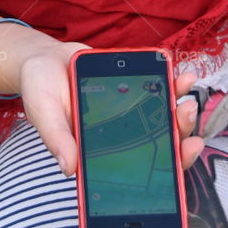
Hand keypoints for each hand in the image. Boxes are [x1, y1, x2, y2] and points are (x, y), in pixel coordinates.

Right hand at [19, 44, 204, 175]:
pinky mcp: (131, 88)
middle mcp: (120, 135)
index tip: (184, 152)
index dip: (166, 166)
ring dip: (179, 105)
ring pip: (162, 116)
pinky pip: (156, 89)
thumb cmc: (40, 90)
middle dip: (180, 130)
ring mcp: (128, 112)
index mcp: (101, 151)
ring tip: (187, 88)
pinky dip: (171, 83)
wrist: (44, 59)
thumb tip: (68, 168)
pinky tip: (182, 74)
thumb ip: (57, 138)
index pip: (138, 167)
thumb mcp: (44, 113)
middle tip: (187, 112)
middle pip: (159, 142)